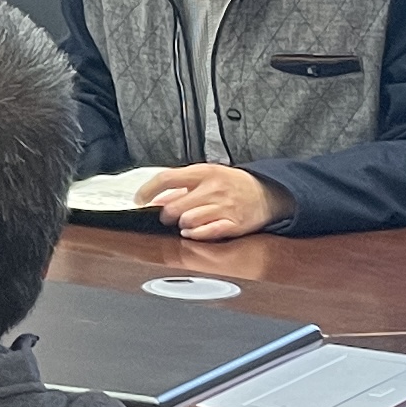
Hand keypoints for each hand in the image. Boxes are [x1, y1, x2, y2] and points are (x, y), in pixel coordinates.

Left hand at [141, 164, 285, 239]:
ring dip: (182, 224)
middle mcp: (213, 189)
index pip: (167, 178)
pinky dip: (195, 234)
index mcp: (204, 173)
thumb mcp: (206, 176)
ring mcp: (223, 208)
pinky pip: (206, 233)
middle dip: (167, 215)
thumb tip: (154, 199)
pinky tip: (193, 231)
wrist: (266, 193)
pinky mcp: (233, 224)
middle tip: (169, 216)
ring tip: (186, 222)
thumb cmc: (232, 184)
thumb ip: (180, 186)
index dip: (148, 190)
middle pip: (174, 207)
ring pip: (187, 221)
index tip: (139, 199)